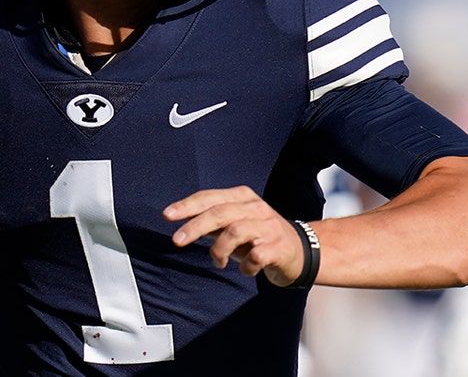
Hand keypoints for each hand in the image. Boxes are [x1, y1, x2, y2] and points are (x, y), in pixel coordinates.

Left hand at [163, 185, 304, 286]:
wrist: (301, 253)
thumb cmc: (259, 238)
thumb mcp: (234, 225)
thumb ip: (211, 223)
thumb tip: (180, 223)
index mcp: (242, 197)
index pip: (210, 197)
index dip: (187, 206)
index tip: (167, 215)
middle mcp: (256, 208)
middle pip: (220, 213)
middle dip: (194, 227)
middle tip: (176, 241)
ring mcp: (269, 226)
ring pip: (235, 232)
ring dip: (219, 251)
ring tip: (219, 261)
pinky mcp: (279, 247)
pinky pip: (255, 256)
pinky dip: (244, 266)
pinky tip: (245, 269)